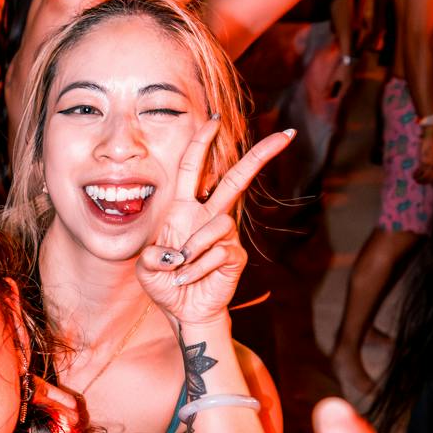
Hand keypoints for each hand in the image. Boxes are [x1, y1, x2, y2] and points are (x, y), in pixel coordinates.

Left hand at [136, 119, 292, 325]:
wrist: (184, 311)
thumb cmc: (166, 284)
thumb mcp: (146, 269)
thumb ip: (150, 258)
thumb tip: (172, 253)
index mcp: (184, 210)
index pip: (194, 169)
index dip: (202, 144)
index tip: (214, 121)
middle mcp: (207, 217)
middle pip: (235, 180)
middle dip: (260, 156)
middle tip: (286, 135)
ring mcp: (224, 235)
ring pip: (218, 224)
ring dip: (193, 249)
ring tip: (179, 270)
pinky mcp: (235, 255)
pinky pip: (218, 253)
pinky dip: (198, 268)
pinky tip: (188, 280)